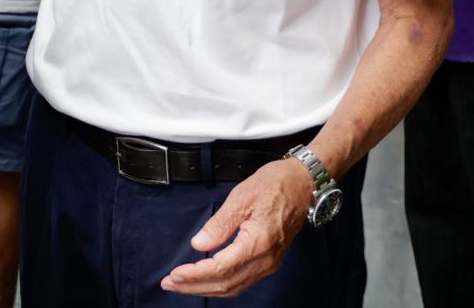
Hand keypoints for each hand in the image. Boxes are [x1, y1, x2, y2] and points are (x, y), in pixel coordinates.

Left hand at [160, 159, 311, 296]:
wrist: (303, 185)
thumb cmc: (274, 185)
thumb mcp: (241, 197)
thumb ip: (219, 224)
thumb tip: (199, 244)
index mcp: (258, 242)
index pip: (221, 269)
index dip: (195, 275)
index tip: (175, 275)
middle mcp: (266, 259)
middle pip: (226, 284)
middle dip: (195, 287)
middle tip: (170, 284)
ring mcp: (270, 263)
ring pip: (234, 287)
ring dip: (206, 288)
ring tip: (182, 285)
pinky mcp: (270, 262)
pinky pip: (243, 281)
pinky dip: (221, 285)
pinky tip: (206, 280)